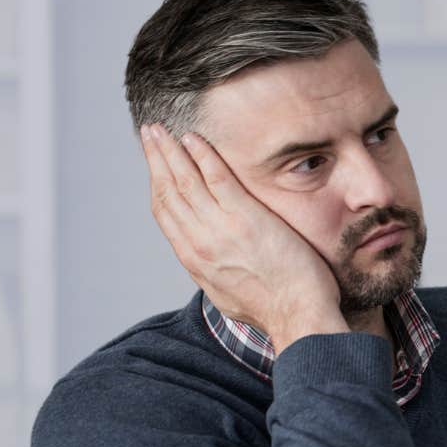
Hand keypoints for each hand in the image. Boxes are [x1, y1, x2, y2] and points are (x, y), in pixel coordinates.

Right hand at [140, 123, 346, 350]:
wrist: (298, 317)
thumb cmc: (275, 311)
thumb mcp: (230, 295)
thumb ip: (217, 272)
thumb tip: (214, 263)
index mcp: (194, 261)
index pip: (166, 214)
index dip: (156, 184)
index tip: (153, 165)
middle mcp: (198, 243)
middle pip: (167, 192)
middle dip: (155, 160)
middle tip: (149, 135)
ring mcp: (220, 230)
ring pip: (184, 181)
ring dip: (170, 150)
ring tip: (161, 129)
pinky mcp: (245, 219)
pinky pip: (216, 179)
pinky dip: (202, 156)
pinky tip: (193, 139)